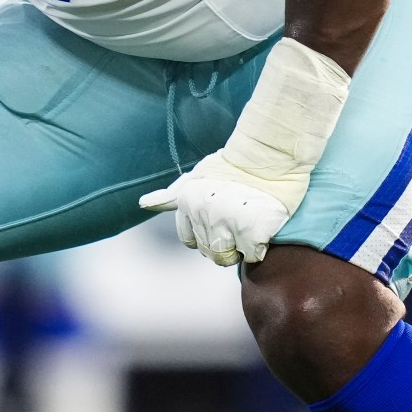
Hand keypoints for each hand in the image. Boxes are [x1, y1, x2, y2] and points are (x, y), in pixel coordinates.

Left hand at [140, 153, 302, 267]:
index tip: (221, 219)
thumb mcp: (196, 177)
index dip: (207, 234)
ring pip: (228, 257)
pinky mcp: (253, 230)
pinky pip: (253, 255)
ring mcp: (229, 222)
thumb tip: (142, 204)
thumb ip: (170, 196)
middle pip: (210, 252)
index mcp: (188, 202)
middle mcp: (204, 213)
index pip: (190, 241)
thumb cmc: (233, 166)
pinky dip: (260, 246)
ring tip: (249, 221)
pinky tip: (262, 224)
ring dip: (240, 246)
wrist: (269, 154)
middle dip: (225, 242)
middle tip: (239, 218)